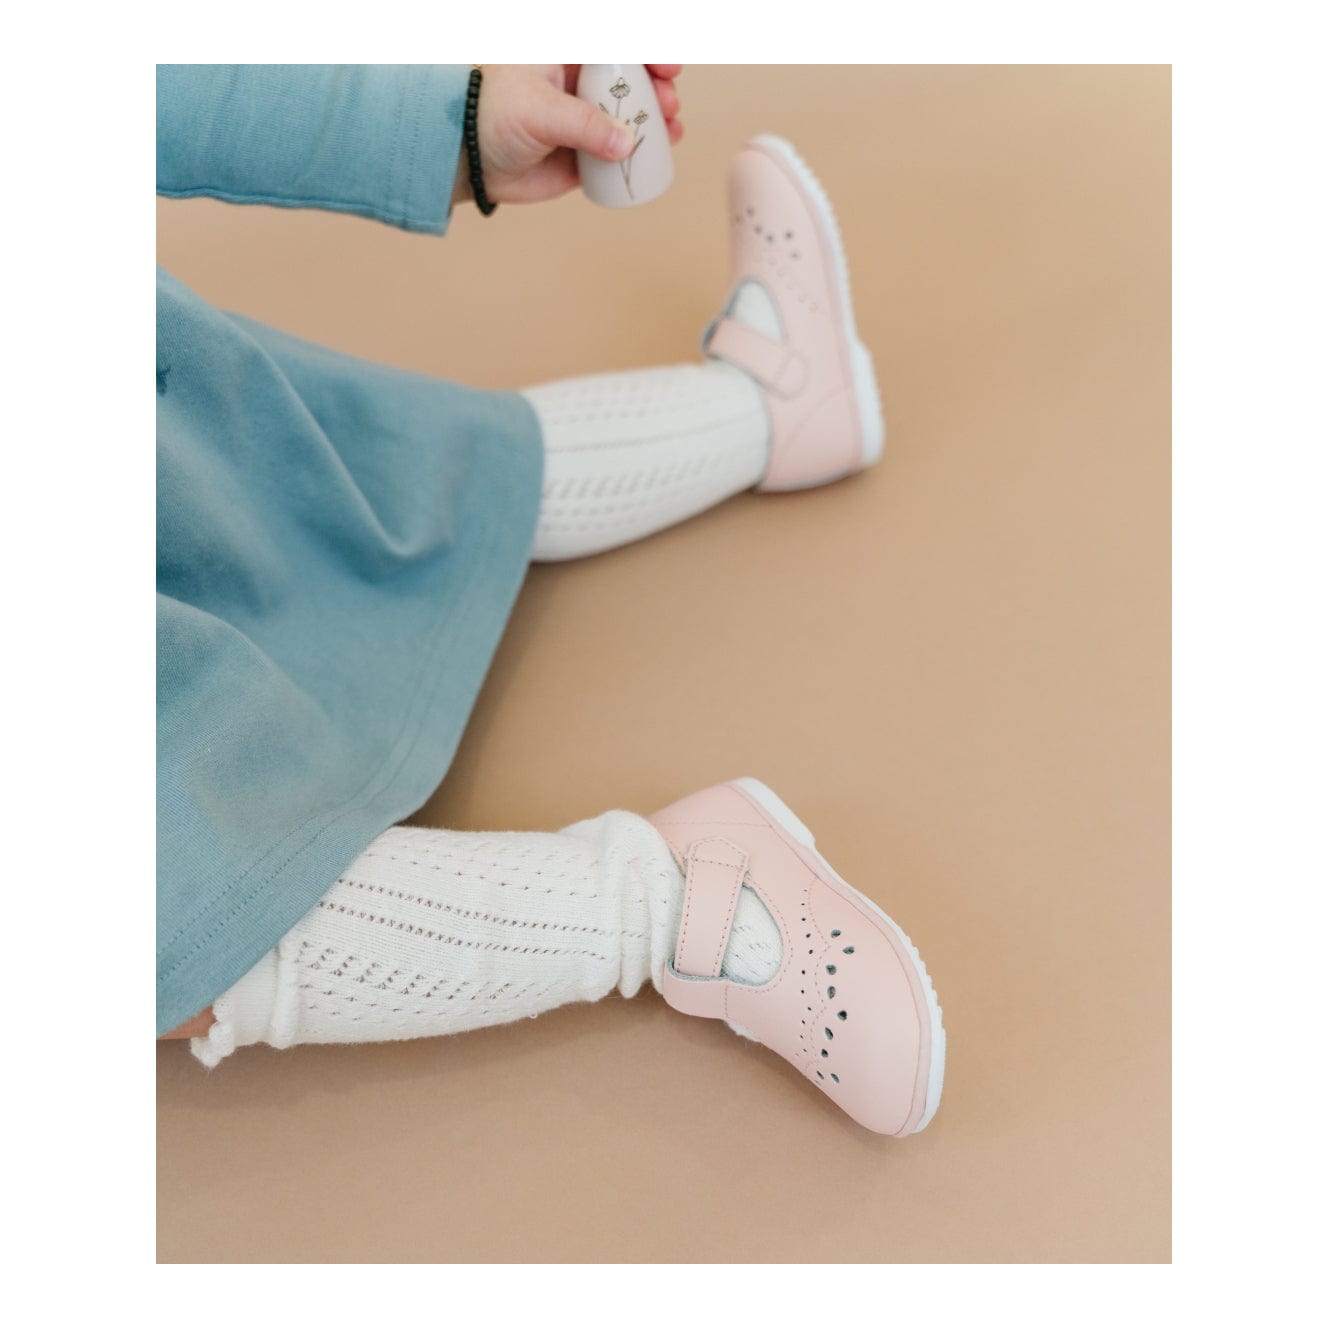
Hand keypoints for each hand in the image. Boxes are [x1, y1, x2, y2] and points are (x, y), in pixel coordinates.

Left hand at [454, 64, 683, 205]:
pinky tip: (658, 152)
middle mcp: (578, 83)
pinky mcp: (583, 154)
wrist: (467, 160)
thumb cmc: (491, 116)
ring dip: (655, 120)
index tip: (668, 66)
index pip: (616, 46)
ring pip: (630, 115)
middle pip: (631, 80)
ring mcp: (583, 119)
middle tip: (668, 104)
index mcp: (566, 55)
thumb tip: (626, 143)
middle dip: (656, 89)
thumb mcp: (538, 110)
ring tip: (670, 130)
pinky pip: (619, 152)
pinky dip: (641, 153)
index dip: (648, 50)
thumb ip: (584, 125)